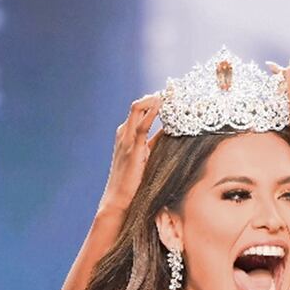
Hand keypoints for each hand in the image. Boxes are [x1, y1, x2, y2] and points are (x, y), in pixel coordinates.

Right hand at [100, 93, 161, 213]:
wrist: (118, 198)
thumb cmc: (133, 181)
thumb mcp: (146, 157)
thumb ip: (155, 143)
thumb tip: (170, 132)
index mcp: (126, 135)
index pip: (139, 110)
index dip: (154, 101)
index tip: (170, 96)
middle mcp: (124, 133)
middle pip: (138, 106)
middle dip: (154, 96)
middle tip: (172, 91)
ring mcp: (126, 139)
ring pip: (137, 110)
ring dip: (153, 100)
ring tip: (168, 94)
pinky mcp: (132, 148)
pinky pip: (141, 126)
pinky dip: (151, 113)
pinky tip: (160, 106)